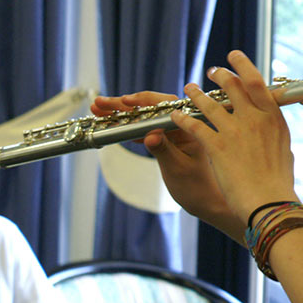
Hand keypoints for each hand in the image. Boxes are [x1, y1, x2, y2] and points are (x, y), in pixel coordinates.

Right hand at [91, 92, 235, 234]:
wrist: (205, 201)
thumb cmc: (196, 186)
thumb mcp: (176, 168)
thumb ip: (163, 149)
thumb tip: (149, 135)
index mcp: (190, 127)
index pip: (166, 105)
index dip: (144, 101)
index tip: (124, 101)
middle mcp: (181, 125)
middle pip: (151, 108)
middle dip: (124, 105)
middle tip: (99, 103)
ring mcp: (172, 133)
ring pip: (145, 117)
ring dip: (122, 114)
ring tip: (98, 110)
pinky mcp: (165, 142)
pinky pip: (145, 129)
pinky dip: (128, 127)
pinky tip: (112, 123)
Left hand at [171, 50, 298, 222]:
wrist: (269, 203)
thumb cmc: (279, 181)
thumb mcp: (284, 149)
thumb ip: (275, 133)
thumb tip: (275, 127)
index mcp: (273, 117)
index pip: (256, 82)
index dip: (243, 65)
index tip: (233, 56)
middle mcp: (254, 119)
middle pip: (232, 86)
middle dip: (220, 75)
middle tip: (212, 71)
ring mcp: (235, 131)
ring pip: (209, 103)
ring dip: (196, 94)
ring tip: (188, 88)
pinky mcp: (217, 147)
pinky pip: (195, 126)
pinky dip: (183, 119)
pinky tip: (176, 116)